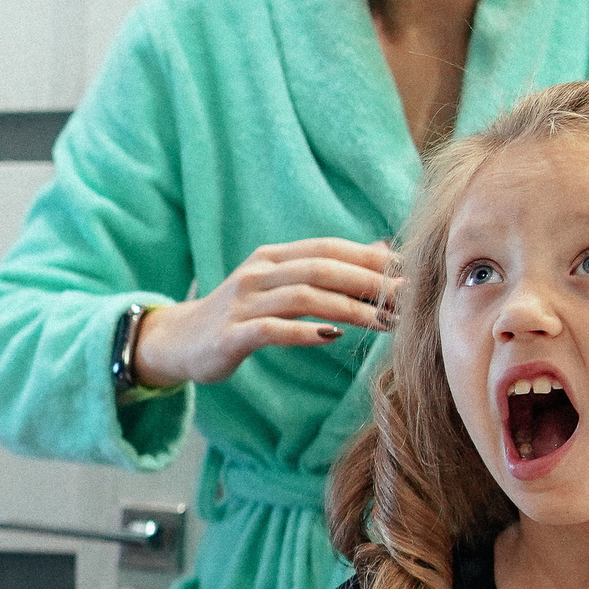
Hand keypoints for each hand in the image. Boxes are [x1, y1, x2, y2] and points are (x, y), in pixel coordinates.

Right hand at [133, 239, 398, 385]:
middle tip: (406, 300)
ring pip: (303, 298)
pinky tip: (333, 338)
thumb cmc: (240, 315)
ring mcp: (242, 303)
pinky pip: (273, 330)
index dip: (370, 258)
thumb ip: (326, 269)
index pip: (328, 248)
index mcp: (272, 258)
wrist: (179, 341)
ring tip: (383, 323)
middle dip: (369, 283)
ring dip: (349, 310)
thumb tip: (382, 249)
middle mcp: (258, 273)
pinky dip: (305, 332)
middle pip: (321, 269)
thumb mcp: (279, 285)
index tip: (408, 273)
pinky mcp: (231, 335)